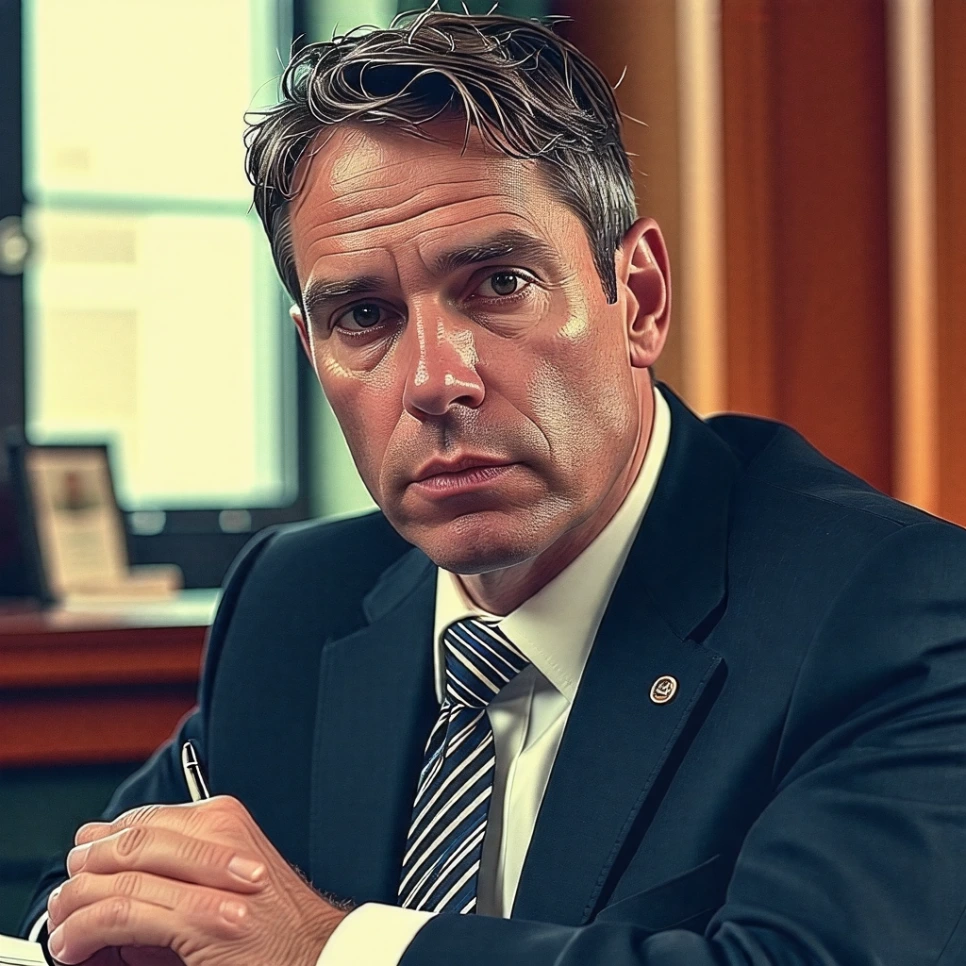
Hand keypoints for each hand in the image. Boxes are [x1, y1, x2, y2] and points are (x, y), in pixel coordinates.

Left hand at [45, 797, 350, 965]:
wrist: (314, 952)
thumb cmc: (271, 924)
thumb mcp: (225, 876)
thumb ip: (180, 863)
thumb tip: (112, 868)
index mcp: (225, 820)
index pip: (145, 818)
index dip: (103, 840)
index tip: (82, 861)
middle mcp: (220, 837)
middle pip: (128, 840)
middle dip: (85, 868)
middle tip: (65, 898)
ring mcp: (213, 880)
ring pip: (119, 876)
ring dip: (76, 904)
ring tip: (64, 929)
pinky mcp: (202, 920)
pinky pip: (122, 913)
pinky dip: (85, 929)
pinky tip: (75, 945)